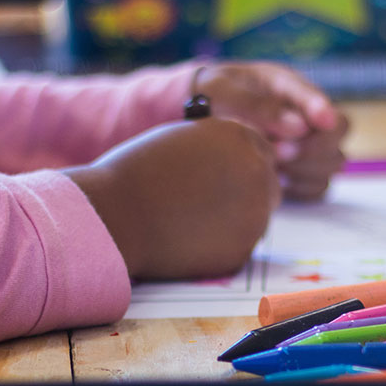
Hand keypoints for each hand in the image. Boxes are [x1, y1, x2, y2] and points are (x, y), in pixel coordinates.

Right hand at [64, 118, 279, 279]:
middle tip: (215, 202)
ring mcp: (255, 212)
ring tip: (193, 218)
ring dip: (236, 217)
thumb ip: (215, 148)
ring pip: (258, 215)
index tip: (229, 174)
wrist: (116, 214)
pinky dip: (222, 244)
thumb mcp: (183, 140)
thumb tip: (233, 163)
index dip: (242, 163)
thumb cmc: (136, 173)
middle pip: (268, 181)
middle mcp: (256, 170)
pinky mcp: (244, 248)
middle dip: (247, 190)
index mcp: (239, 136)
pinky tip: (190, 238)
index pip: (260, 148)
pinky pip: (241, 244)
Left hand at [195, 62, 348, 200]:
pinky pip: (320, 186)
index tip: (323, 121)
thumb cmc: (211, 95)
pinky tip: (277, 181)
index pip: (317, 97)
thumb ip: (256, 105)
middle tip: (278, 152)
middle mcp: (305, 113)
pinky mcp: (302, 171)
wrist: (198, 113)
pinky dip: (303, 188)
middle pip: (339, 131)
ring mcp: (308, 143)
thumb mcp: (222, 90)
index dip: (322, 111)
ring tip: (272, 164)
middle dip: (313, 146)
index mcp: (287, 85)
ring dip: (306, 168)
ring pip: (334, 161)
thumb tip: (298, 127)